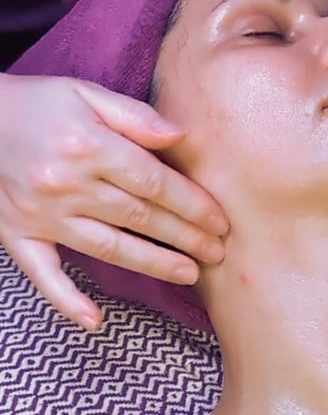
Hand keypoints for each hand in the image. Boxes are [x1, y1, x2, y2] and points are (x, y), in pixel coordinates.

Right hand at [0, 73, 228, 328]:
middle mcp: (65, 184)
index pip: (153, 182)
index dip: (192, 204)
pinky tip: (95, 321)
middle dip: (185, 237)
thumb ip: (135, 116)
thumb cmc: (36, 104)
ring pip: (108, 247)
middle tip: (218, 252)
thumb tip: (181, 137)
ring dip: (153, 264)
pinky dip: (67, 299)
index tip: (220, 221)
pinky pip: (43, 274)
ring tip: (190, 275)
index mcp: (87, 146)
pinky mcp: (15, 236)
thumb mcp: (85, 93)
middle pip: (139, 217)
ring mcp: (39, 215)